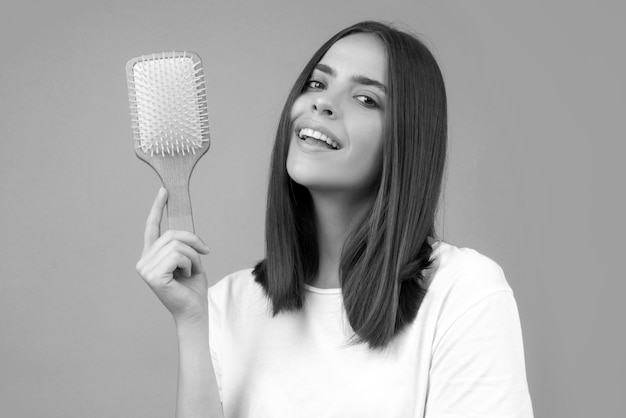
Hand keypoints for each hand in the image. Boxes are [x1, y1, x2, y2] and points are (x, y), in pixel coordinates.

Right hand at [135, 188, 210, 324]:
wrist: (194, 310)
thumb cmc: (192, 288)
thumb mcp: (189, 259)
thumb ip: (182, 244)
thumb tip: (184, 231)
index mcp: (150, 256)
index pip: (152, 227)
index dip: (157, 208)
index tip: (164, 191)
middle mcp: (143, 261)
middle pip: (172, 234)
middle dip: (193, 242)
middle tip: (204, 253)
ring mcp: (145, 268)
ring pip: (178, 245)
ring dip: (194, 257)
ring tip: (192, 271)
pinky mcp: (153, 275)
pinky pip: (179, 255)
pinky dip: (190, 264)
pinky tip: (187, 277)